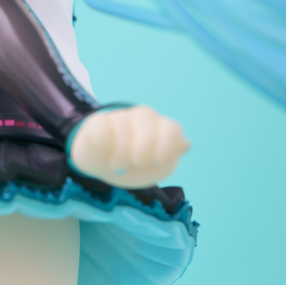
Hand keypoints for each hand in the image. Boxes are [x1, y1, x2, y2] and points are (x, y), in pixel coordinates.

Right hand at [68, 106, 189, 188]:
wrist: (102, 163)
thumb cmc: (135, 165)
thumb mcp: (157, 167)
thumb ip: (172, 155)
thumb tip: (186, 144)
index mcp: (162, 127)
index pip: (172, 131)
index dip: (166, 150)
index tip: (156, 163)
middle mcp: (143, 117)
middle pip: (149, 136)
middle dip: (142, 157)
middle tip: (136, 164)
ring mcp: (120, 117)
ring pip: (123, 136)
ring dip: (120, 158)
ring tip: (118, 166)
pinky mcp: (98, 121)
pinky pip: (103, 132)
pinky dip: (104, 148)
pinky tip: (105, 152)